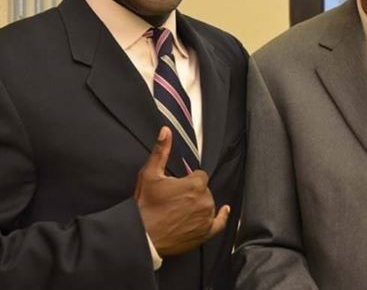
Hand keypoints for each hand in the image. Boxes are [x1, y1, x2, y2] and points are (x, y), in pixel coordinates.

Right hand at [134, 126, 229, 255]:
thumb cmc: (145, 205)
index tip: (177, 186)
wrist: (142, 235)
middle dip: (193, 192)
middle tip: (174, 200)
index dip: (188, 180)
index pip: (200, 176)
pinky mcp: (205, 233)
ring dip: (199, 205)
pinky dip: (222, 216)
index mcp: (195, 184)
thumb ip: (161, 151)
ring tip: (180, 211)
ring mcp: (207, 218)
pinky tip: (225, 210)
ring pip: (209, 204)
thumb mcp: (150, 174)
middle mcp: (205, 200)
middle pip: (204, 190)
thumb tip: (166, 130)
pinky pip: (219, 223)